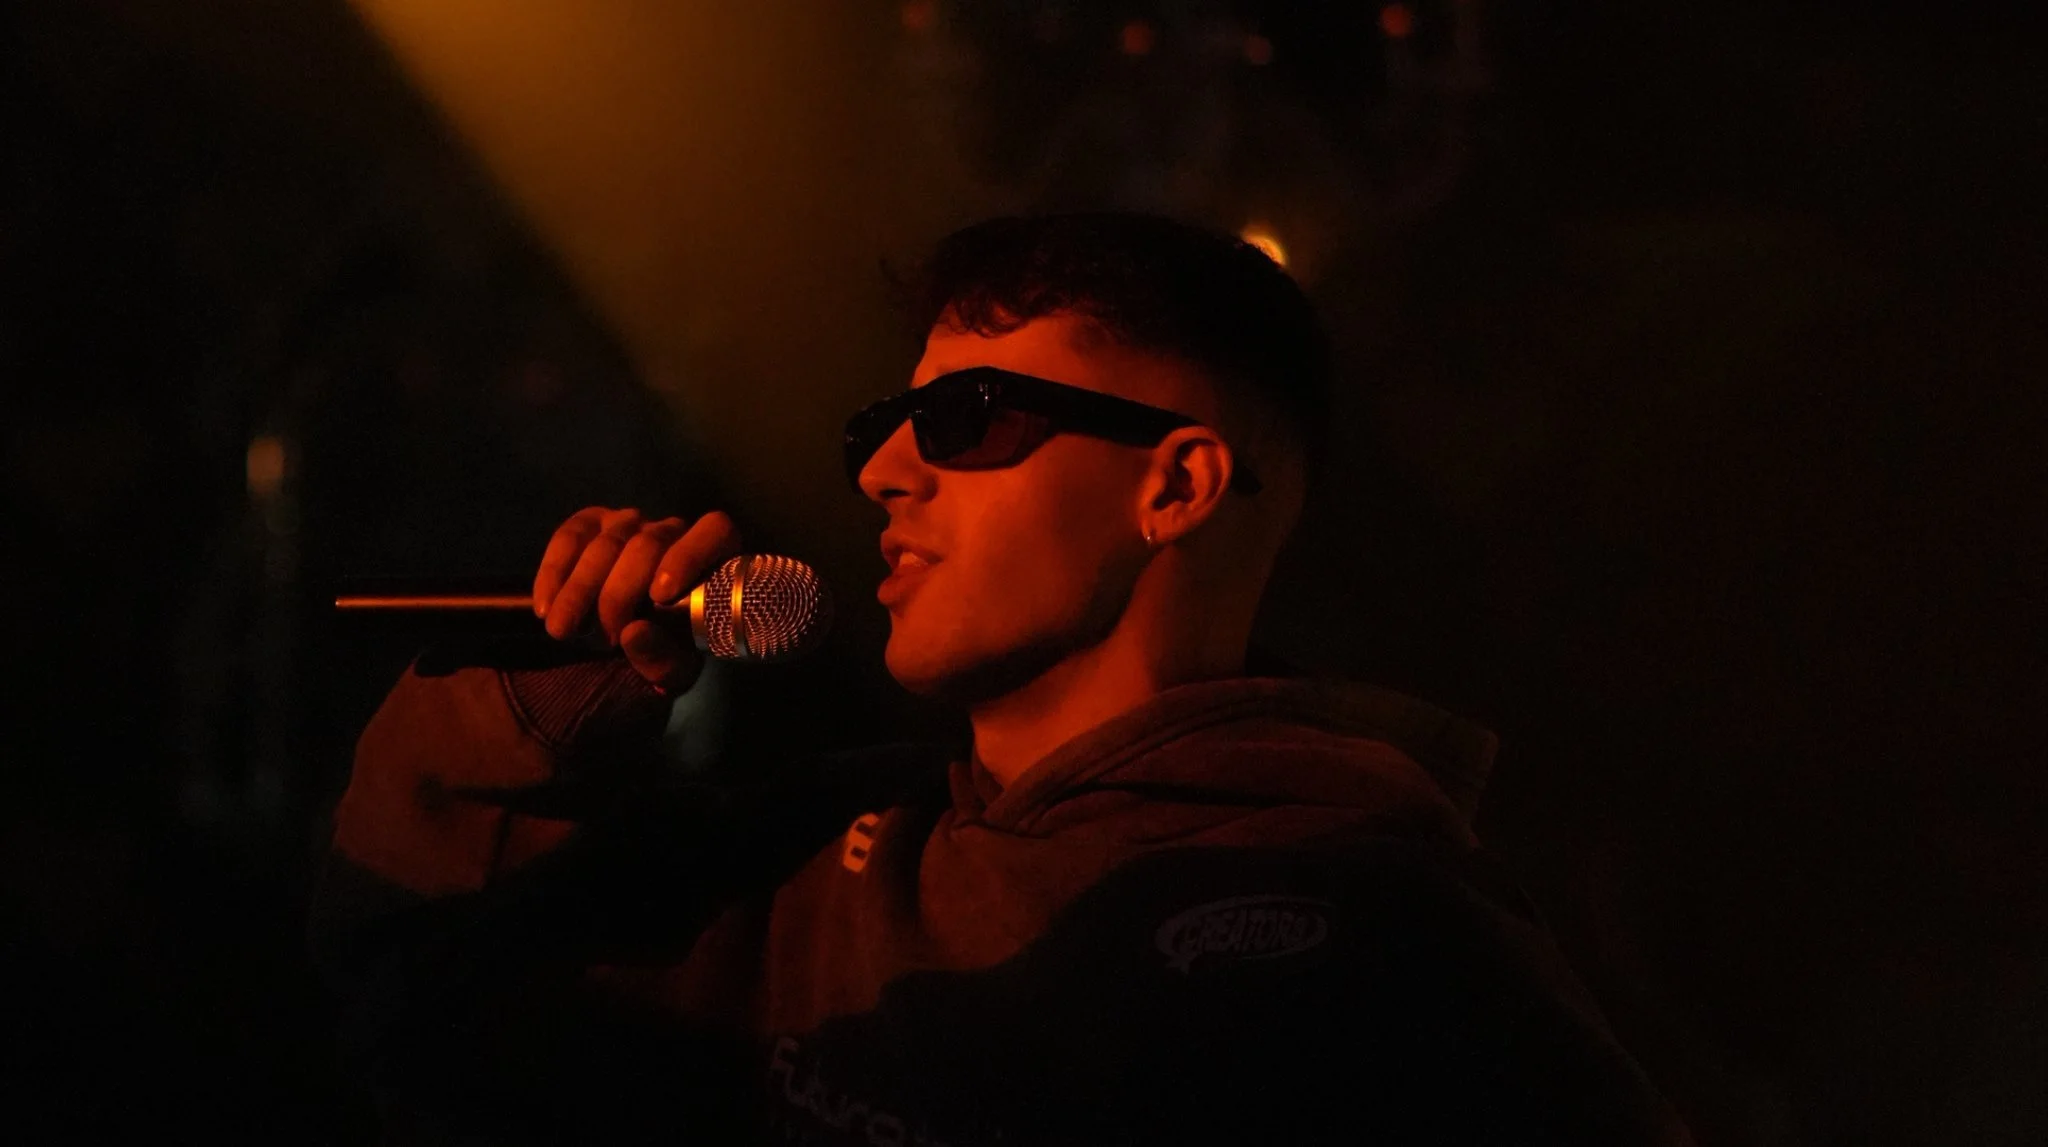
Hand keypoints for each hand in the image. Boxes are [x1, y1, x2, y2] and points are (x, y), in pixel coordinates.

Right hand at [531, 507, 742, 689]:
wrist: (607, 660)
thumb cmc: (655, 662)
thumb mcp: (667, 676)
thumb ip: (661, 660)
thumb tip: (635, 632)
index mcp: (710, 561)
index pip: (714, 532)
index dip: (688, 556)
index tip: (659, 597)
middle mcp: (672, 532)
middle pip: (650, 543)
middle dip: (620, 594)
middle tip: (605, 640)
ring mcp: (630, 524)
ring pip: (607, 542)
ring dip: (580, 590)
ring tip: (564, 631)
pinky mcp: (590, 525)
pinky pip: (570, 536)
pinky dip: (554, 572)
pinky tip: (545, 608)